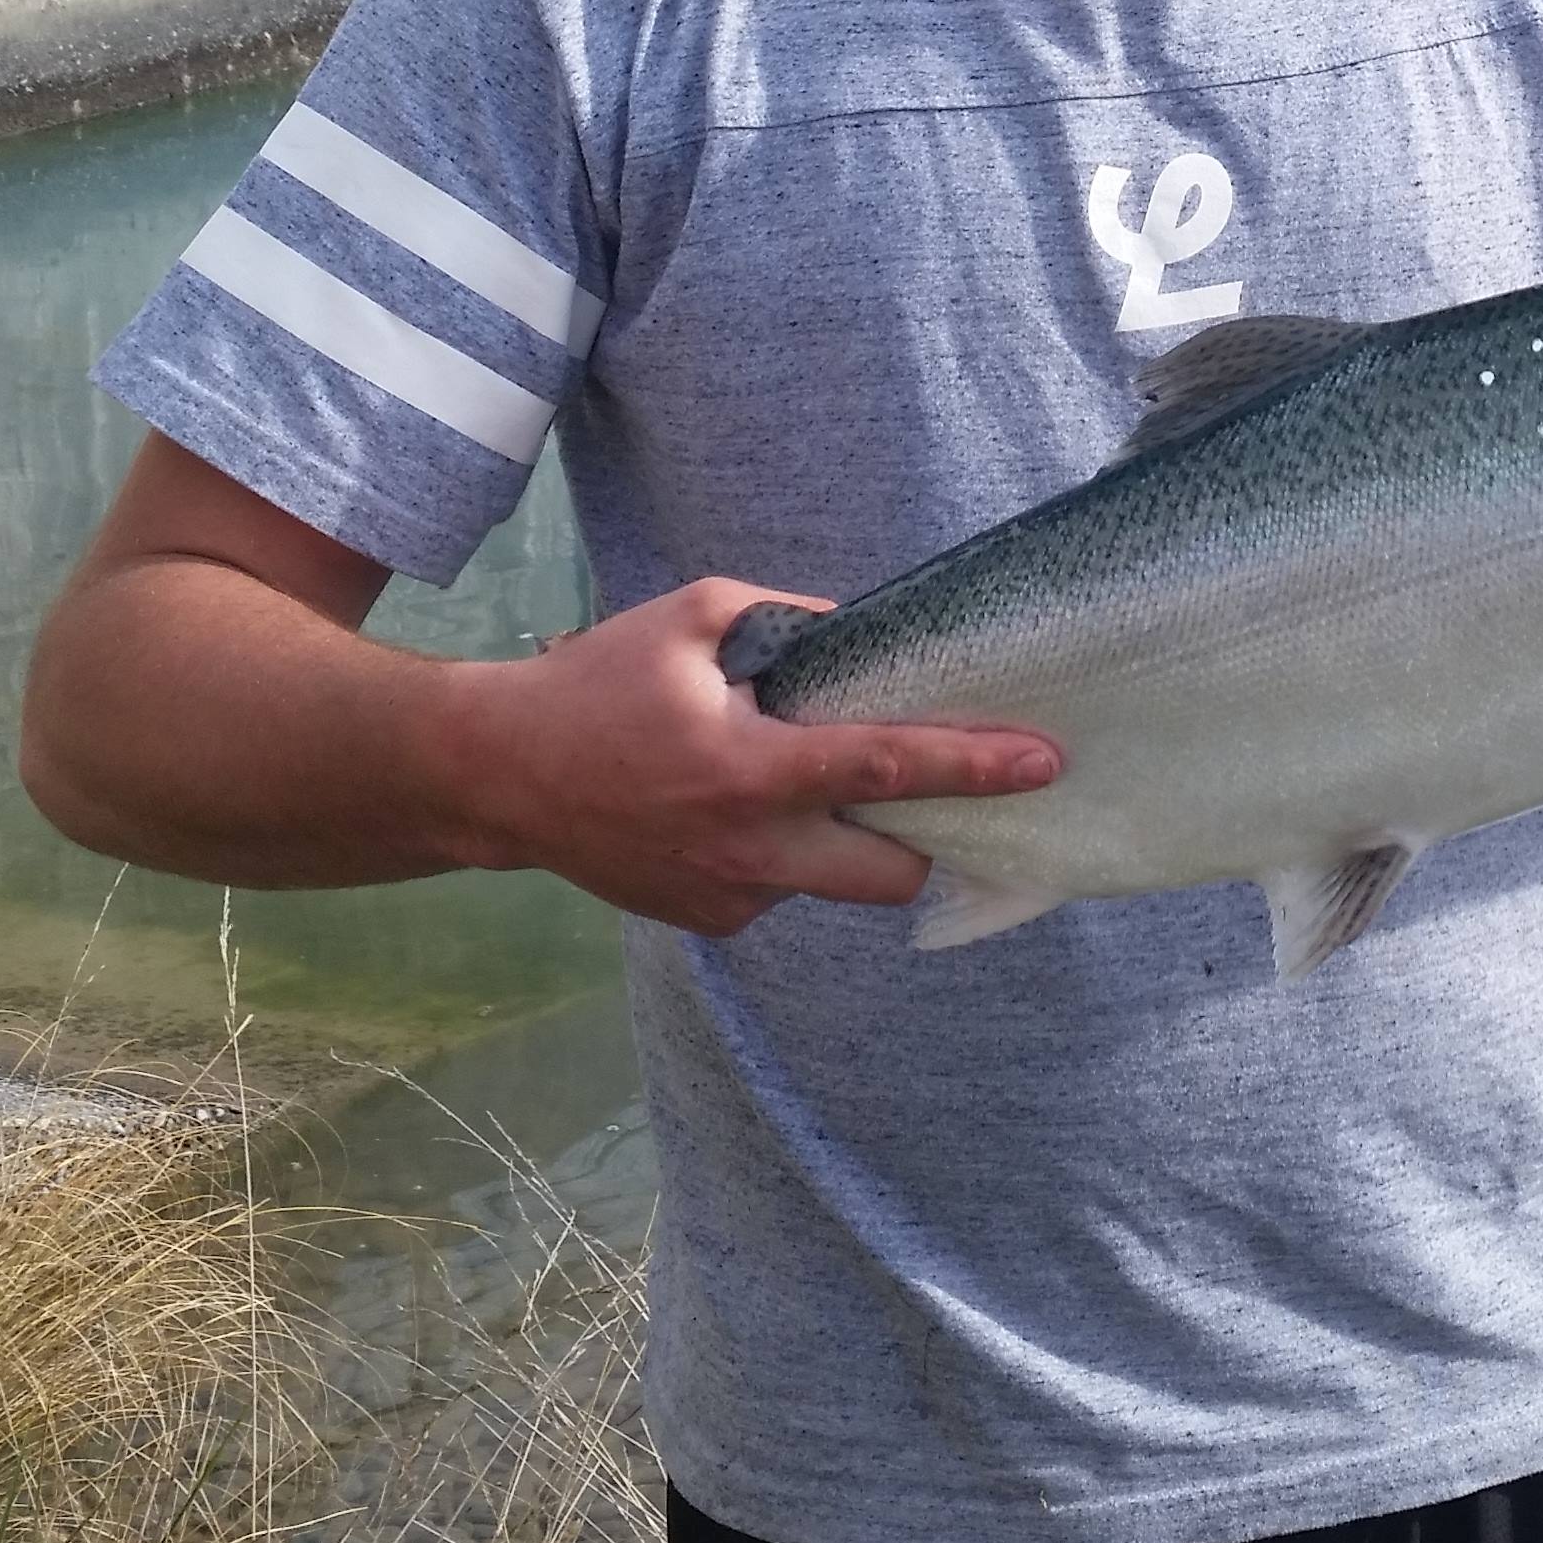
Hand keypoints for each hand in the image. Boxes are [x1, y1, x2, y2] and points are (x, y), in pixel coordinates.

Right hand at [461, 578, 1062, 934]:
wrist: (497, 776)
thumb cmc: (594, 686)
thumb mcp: (691, 619)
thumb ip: (788, 620)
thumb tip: (861, 638)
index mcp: (753, 769)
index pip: (889, 771)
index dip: (975, 765)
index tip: (1045, 761)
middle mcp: (752, 850)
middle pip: (892, 874)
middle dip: (927, 843)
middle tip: (918, 798)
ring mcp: (729, 899)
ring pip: (832, 885)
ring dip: (839, 845)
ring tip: (782, 787)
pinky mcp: (707, 924)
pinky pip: (777, 893)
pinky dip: (779, 857)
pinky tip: (727, 816)